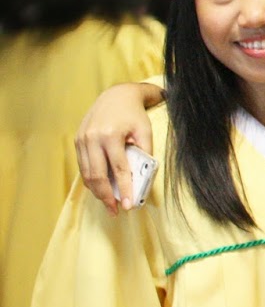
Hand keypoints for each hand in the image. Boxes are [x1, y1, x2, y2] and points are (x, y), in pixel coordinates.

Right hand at [75, 82, 163, 215]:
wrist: (116, 95)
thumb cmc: (134, 114)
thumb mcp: (145, 130)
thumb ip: (145, 153)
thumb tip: (142, 178)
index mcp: (111, 135)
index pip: (118, 169)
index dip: (125, 189)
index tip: (129, 206)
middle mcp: (93, 138)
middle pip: (98, 175)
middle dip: (107, 196)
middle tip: (116, 211)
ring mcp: (82, 140)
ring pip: (86, 173)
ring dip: (97, 192)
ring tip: (109, 204)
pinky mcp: (77, 141)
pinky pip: (82, 166)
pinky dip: (91, 180)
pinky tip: (100, 189)